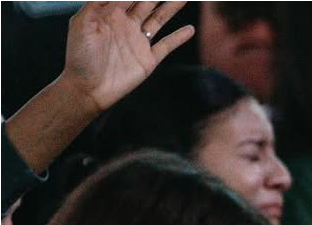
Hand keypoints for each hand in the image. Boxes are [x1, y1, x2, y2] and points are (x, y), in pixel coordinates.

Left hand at [60, 1, 194, 114]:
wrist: (88, 87)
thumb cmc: (80, 56)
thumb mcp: (82, 23)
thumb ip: (96, 3)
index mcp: (110, 14)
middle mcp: (127, 25)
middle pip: (147, 3)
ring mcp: (139, 42)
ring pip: (159, 19)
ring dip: (171, 8)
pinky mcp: (148, 59)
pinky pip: (167, 45)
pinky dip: (179, 37)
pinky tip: (190, 29)